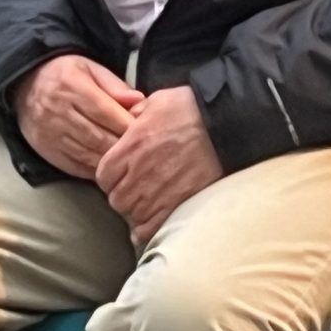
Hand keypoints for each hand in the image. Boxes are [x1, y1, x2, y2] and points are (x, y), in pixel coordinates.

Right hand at [13, 54, 143, 180]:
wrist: (25, 85)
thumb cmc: (65, 75)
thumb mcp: (89, 68)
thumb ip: (115, 85)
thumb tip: (139, 100)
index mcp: (72, 86)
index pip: (106, 111)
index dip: (128, 124)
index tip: (148, 131)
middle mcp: (59, 111)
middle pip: (99, 136)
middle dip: (124, 146)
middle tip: (144, 153)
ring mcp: (51, 134)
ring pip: (89, 155)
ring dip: (112, 162)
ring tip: (131, 163)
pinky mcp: (46, 150)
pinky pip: (76, 166)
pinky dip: (95, 170)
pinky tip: (110, 169)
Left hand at [94, 87, 225, 243]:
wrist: (226, 127)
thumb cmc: (192, 110)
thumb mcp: (157, 102)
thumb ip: (135, 114)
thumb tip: (127, 120)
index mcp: (130, 147)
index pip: (104, 175)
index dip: (111, 176)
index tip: (121, 175)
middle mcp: (139, 173)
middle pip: (116, 199)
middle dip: (123, 196)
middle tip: (136, 190)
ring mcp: (157, 194)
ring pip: (132, 216)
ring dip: (136, 212)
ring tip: (147, 205)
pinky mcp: (177, 207)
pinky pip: (151, 229)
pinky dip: (149, 228)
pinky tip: (153, 221)